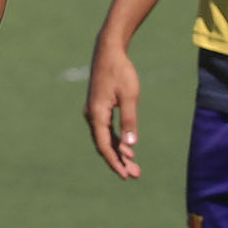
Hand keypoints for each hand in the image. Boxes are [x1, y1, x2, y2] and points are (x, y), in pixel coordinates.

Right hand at [85, 41, 141, 179]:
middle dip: (119, 161)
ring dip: (119, 152)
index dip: (115, 162)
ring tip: (134, 165)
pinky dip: (117, 140)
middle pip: (104, 145)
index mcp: (97, 115)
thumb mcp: (130, 96)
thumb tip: (131, 145)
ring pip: (106, 139)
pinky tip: (128, 148)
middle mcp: (92, 116)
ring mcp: (95, 112)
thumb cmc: (120, 72)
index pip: (104, 146)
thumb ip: (129, 120)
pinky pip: (106, 130)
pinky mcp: (99, 108)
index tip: (125, 176)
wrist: (108, 51)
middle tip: (134, 175)